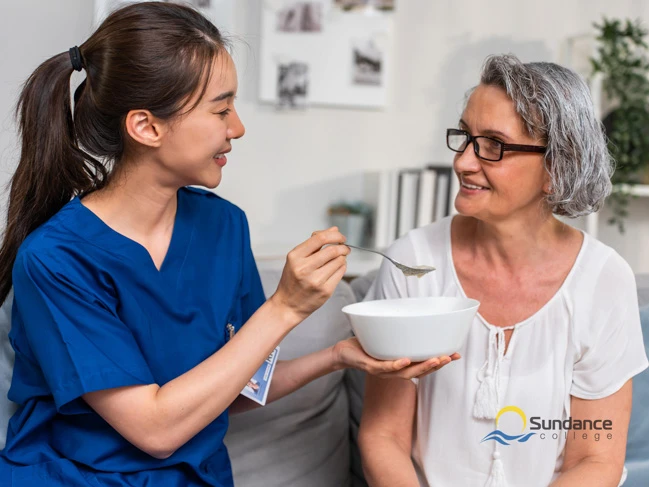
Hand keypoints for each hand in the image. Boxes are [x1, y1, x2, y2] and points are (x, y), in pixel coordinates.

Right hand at [270, 227, 349, 322]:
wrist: (288, 305)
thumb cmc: (292, 280)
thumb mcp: (296, 258)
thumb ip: (314, 244)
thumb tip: (334, 230)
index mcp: (295, 257)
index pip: (320, 238)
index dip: (335, 235)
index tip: (340, 236)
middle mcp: (304, 268)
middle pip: (333, 250)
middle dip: (343, 246)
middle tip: (345, 248)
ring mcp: (316, 280)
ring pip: (339, 261)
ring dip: (342, 257)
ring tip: (338, 259)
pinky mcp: (325, 291)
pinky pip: (341, 272)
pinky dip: (341, 267)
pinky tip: (336, 269)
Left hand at [332, 337, 460, 379]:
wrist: (342, 353)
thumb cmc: (365, 345)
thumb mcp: (386, 337)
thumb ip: (399, 331)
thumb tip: (413, 313)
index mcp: (401, 365)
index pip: (424, 366)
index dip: (440, 362)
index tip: (455, 354)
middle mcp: (395, 371)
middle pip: (420, 371)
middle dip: (436, 365)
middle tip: (450, 357)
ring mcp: (383, 371)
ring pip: (406, 372)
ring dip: (422, 366)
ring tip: (436, 359)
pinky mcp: (371, 366)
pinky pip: (385, 367)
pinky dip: (396, 364)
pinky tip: (406, 360)